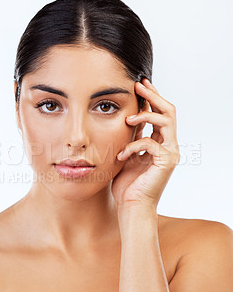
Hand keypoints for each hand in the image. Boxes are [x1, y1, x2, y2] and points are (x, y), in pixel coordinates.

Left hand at [111, 78, 179, 208]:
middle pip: (168, 111)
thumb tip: (130, 116)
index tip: (139, 85)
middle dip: (153, 96)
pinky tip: (120, 154)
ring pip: (165, 121)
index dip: (152, 97)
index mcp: (160, 142)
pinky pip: (150, 143)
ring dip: (145, 115)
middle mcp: (169, 145)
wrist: (132, 206)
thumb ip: (132, 136)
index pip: (160, 113)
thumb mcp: (127, 153)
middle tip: (138, 85)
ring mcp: (170, 153)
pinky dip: (133, 145)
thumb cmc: (127, 183)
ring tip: (128, 118)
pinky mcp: (166, 162)